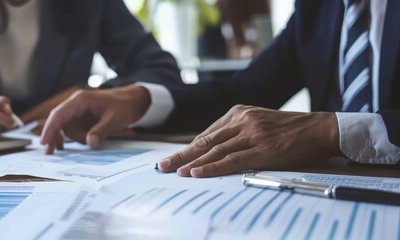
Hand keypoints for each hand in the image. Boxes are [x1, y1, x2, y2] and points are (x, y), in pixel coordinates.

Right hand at [40, 85, 150, 153]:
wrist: (131, 101)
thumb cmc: (123, 106)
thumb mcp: (114, 119)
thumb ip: (101, 130)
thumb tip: (90, 142)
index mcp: (81, 100)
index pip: (59, 114)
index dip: (50, 128)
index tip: (43, 141)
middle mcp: (76, 104)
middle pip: (58, 121)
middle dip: (53, 136)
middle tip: (49, 152)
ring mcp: (77, 111)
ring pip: (66, 128)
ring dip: (74, 138)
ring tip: (91, 140)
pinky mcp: (80, 118)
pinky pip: (71, 129)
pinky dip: (71, 138)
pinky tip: (64, 147)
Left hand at [158, 105, 342, 177]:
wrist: (322, 129)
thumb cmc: (291, 130)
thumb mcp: (260, 122)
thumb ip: (238, 132)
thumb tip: (214, 150)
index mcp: (239, 113)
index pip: (207, 134)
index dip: (189, 148)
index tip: (174, 158)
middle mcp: (242, 120)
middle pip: (205, 141)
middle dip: (182, 155)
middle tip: (162, 166)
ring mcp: (252, 133)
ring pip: (215, 150)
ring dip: (192, 162)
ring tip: (174, 172)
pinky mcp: (263, 149)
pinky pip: (233, 160)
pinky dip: (212, 167)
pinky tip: (197, 172)